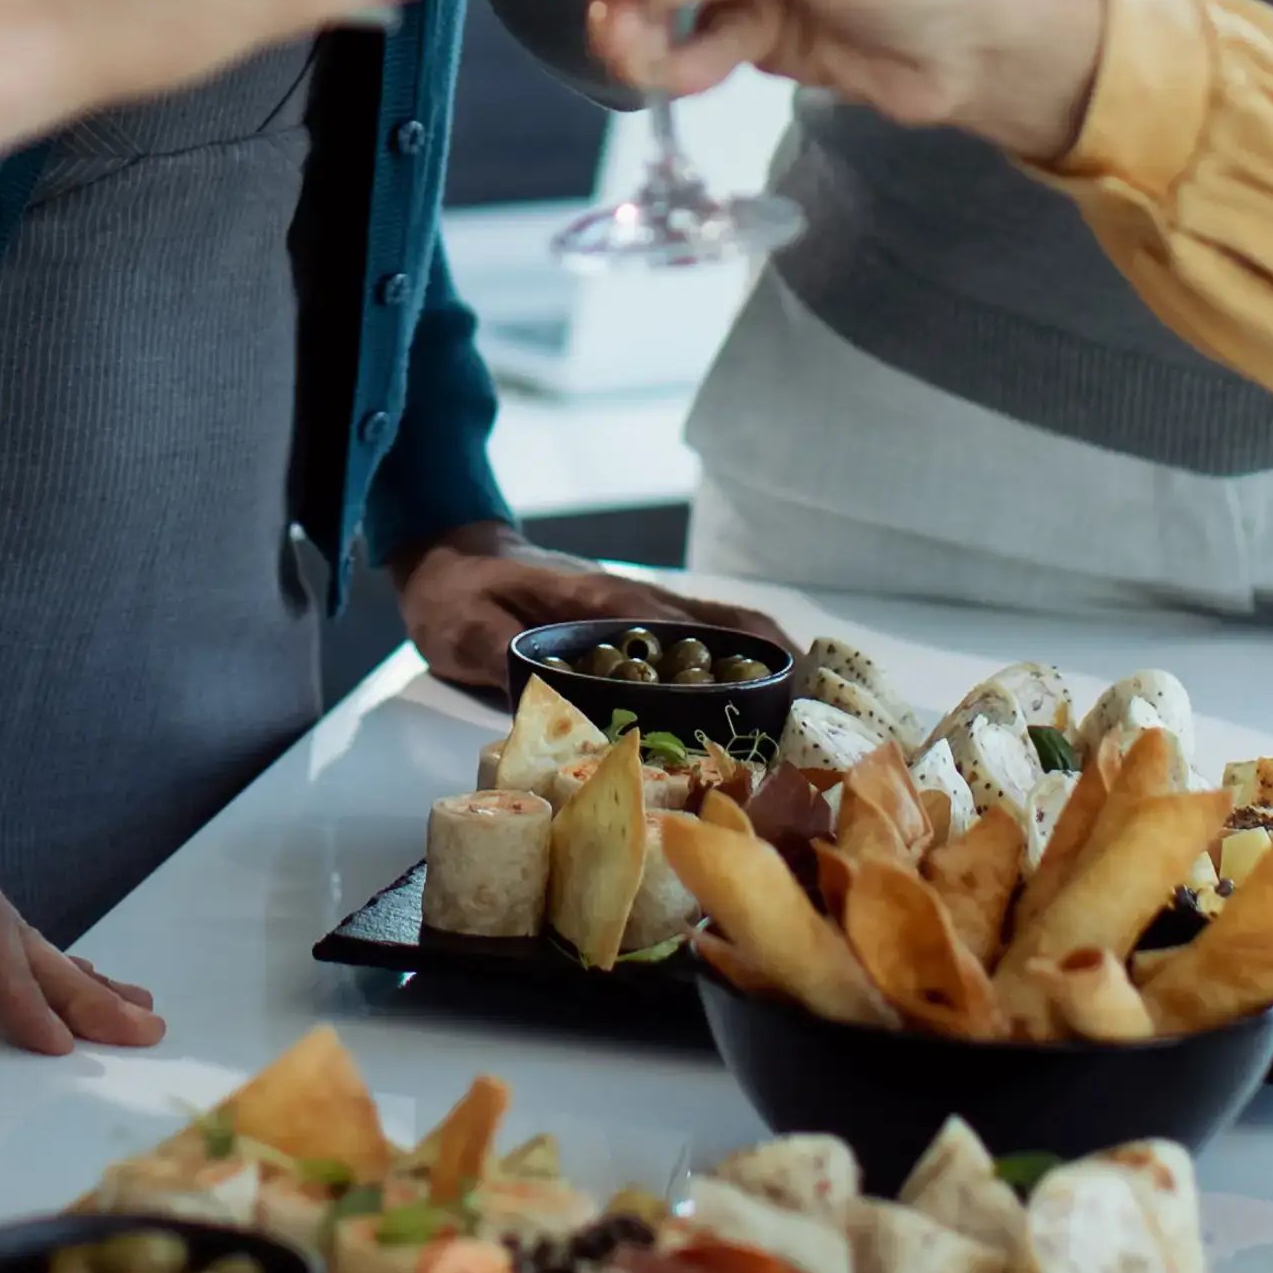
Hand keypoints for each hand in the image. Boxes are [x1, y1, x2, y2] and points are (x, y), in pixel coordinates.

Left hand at [392, 530, 791, 690]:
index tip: (775, 703)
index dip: (728, 668)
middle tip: (818, 721)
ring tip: (816, 713)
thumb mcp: (462, 626)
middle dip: (776, 666)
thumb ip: (494, 654)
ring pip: (727, 626)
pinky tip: (771, 694)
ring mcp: (643, 603)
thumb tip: (534, 695)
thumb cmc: (458, 592)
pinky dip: (748, 657)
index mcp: (600, 599)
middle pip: (726, 625)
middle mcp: (636, 597)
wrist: (453, 551)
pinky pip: (707, 633)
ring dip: (772, 661)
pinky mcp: (639, 616)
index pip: (680, 631)